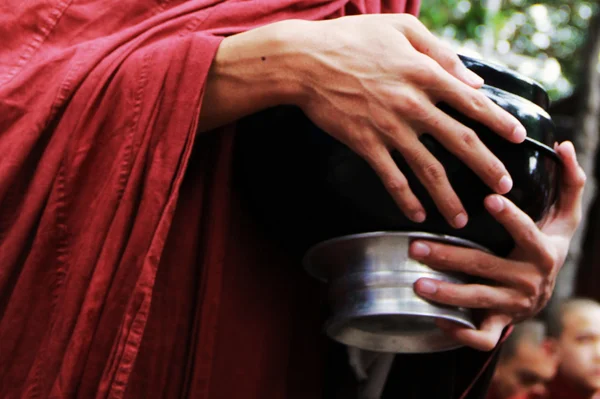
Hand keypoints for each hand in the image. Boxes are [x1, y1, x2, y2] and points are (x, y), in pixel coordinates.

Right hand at [297, 14, 525, 227]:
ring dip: (448, 197)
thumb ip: (440, 52)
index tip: (517, 138)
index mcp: (425, 74)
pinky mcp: (365, 144)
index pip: (473, 102)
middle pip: (460, 141)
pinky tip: (417, 214)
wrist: (306, 63)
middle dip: (486, 167)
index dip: (499, 122)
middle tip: (503, 188)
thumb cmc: (351, 40)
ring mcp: (389, 128)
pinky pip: (391, 178)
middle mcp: (413, 105)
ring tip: (462, 218)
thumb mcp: (401, 28)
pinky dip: (406, 199)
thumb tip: (473, 79)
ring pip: (428, 169)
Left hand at [409, 141, 585, 350]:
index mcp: (543, 251)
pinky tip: (438, 321)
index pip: (529, 233)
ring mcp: (514, 304)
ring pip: (478, 301)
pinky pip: (484, 336)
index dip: (512, 218)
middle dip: (450, 256)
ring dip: (446, 294)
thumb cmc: (548, 246)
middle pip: (486, 267)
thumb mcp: (565, 217)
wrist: (548, 293)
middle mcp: (529, 280)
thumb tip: (565, 145)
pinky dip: (462, 333)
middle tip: (417, 246)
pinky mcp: (502, 323)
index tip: (490, 198)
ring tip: (418, 283)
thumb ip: (569, 182)